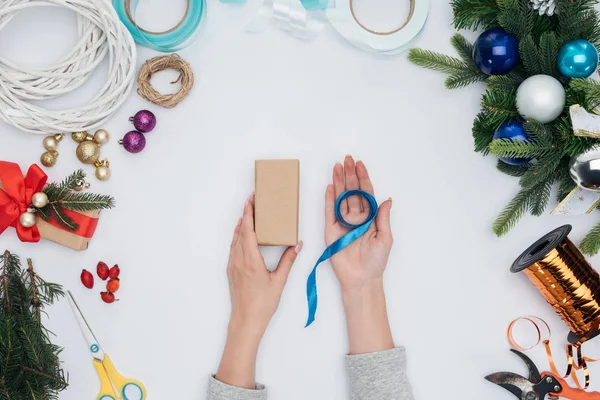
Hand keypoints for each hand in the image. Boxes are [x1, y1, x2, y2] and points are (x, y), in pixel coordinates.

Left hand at [216, 194, 302, 388]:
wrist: (245, 321)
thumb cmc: (263, 304)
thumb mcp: (279, 281)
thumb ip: (288, 261)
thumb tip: (297, 245)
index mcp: (251, 260)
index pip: (248, 230)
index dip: (249, 214)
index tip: (251, 200)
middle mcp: (238, 260)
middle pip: (240, 231)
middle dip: (246, 215)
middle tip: (252, 202)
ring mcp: (232, 265)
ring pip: (235, 239)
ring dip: (241, 225)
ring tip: (249, 214)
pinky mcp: (230, 270)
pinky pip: (234, 248)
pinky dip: (239, 237)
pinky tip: (244, 235)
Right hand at [326, 156, 392, 292]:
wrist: (361, 279)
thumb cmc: (376, 262)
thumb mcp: (385, 238)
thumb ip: (383, 218)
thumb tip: (387, 199)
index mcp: (370, 218)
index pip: (366, 194)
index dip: (364, 179)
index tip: (360, 165)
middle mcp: (356, 218)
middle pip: (352, 192)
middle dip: (350, 175)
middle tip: (347, 159)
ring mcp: (342, 223)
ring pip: (341, 198)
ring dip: (339, 182)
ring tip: (337, 167)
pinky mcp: (331, 230)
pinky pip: (329, 211)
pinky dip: (329, 199)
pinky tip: (330, 186)